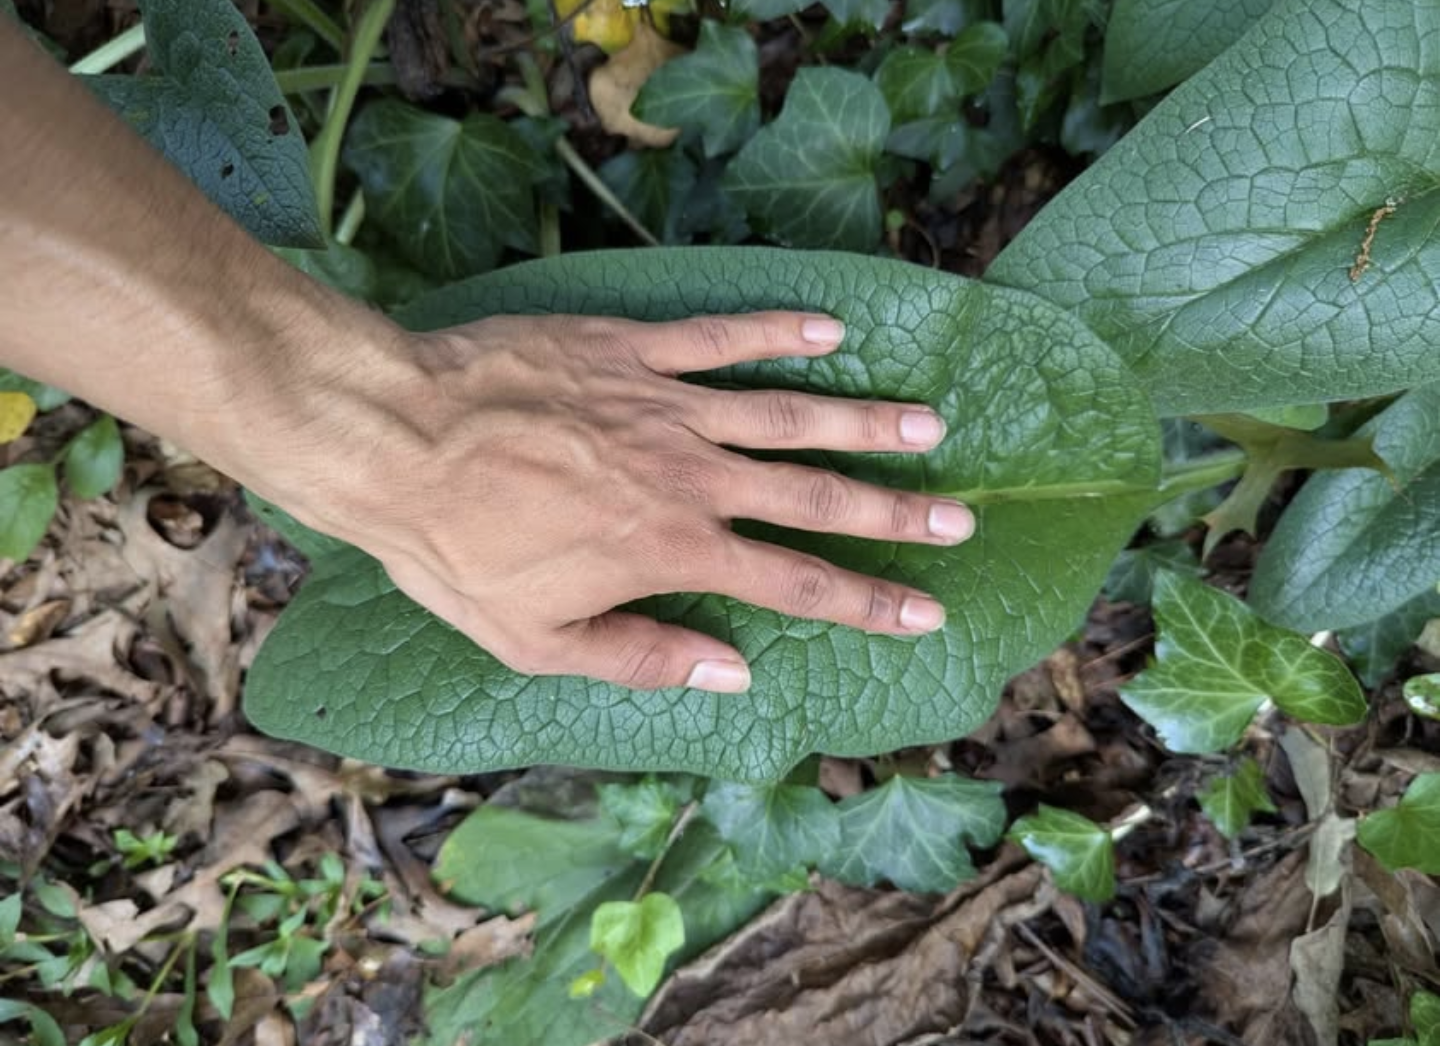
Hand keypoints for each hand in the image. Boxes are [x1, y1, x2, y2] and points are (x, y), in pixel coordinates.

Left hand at [282, 311, 974, 692]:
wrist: (394, 438)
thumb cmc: (455, 549)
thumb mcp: (536, 640)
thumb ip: (642, 657)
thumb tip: (731, 674)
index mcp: (671, 550)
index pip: (793, 581)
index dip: (866, 599)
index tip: (926, 608)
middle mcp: (688, 475)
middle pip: (813, 493)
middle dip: (893, 510)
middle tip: (958, 515)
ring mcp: (664, 405)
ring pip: (785, 411)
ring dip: (862, 420)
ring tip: (928, 423)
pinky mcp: (630, 350)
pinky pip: (717, 338)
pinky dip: (776, 333)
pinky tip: (827, 331)